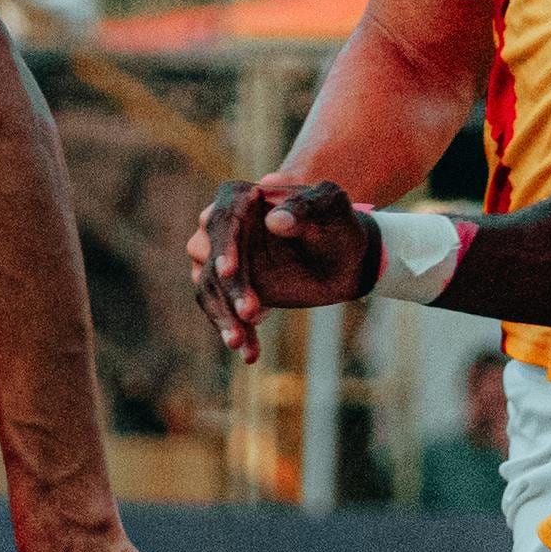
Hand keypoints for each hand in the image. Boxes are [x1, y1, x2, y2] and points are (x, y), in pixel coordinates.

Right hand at [189, 178, 378, 361]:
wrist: (345, 256)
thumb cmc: (337, 222)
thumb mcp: (330, 208)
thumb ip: (306, 208)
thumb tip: (275, 222)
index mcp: (240, 197)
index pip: (222, 220)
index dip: (223, 246)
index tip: (228, 272)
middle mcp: (224, 227)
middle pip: (206, 256)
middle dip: (225, 286)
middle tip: (250, 311)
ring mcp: (225, 259)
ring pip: (208, 288)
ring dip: (223, 315)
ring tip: (241, 342)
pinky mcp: (232, 288)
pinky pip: (222, 311)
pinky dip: (234, 330)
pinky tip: (250, 353)